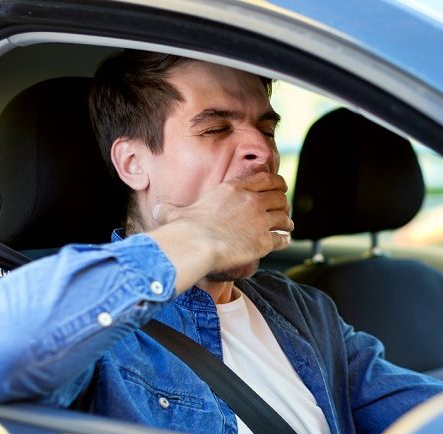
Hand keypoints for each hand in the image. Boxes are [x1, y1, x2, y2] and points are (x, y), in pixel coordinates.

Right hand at [147, 172, 292, 292]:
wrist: (196, 246)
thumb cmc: (185, 230)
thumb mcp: (175, 214)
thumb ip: (169, 210)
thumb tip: (154, 210)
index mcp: (233, 189)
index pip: (265, 179)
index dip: (276, 183)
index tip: (279, 186)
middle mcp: (251, 201)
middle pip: (279, 196)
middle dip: (283, 202)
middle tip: (284, 207)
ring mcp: (260, 220)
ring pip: (284, 216)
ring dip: (286, 221)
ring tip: (287, 226)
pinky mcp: (265, 241)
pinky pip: (282, 239)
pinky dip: (284, 240)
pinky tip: (283, 241)